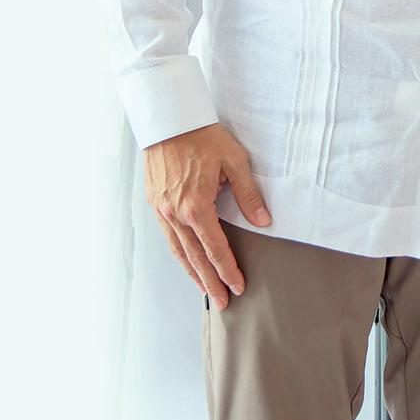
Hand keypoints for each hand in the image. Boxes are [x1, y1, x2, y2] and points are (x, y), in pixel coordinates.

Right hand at [143, 123, 271, 301]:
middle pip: (195, 257)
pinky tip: (185, 259)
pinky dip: (178, 253)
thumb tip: (264, 222)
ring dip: (192, 272)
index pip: (215, 249)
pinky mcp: (155, 202)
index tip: (238, 286)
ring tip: (204, 289)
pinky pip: (167, 236)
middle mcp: (175, 213)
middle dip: (210, 282)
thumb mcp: (233, 161)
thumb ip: (248, 195)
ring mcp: (162, 209)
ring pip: (178, 250)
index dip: (228, 270)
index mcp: (196, 206)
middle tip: (222, 302)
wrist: (168, 118)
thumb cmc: (201, 135)